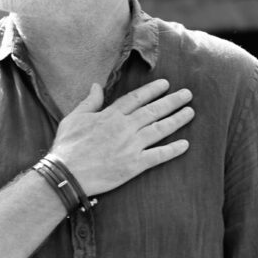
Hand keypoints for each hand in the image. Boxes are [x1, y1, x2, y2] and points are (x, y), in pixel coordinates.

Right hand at [50, 79, 193, 196]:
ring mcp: (131, 146)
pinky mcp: (134, 165)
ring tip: (191, 112)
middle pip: (153, 111)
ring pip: (160, 129)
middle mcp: (124, 127)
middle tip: (188, 94)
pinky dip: (173, 150)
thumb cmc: (67, 146)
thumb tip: (97, 85)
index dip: (152, 90)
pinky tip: (186, 145)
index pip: (136, 98)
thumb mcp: (73, 118)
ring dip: (177, 120)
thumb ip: (89, 102)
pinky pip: (158, 155)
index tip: (166, 84)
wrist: (66, 173)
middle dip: (172, 101)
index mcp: (110, 115)